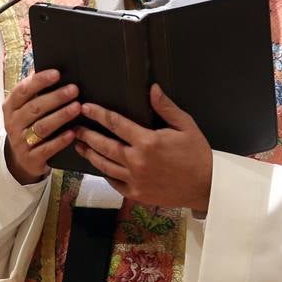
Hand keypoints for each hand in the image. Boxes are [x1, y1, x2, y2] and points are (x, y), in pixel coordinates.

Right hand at [2, 69, 79, 184]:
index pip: (23, 90)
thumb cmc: (28, 126)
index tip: (57, 73)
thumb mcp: (25, 109)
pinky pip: (47, 148)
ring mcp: (21, 142)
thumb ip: (35, 92)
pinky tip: (72, 132)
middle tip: (74, 90)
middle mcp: (13, 123)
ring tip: (77, 108)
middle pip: (34, 108)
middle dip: (56, 97)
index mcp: (11, 107)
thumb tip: (54, 71)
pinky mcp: (31, 158)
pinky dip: (60, 140)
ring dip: (61, 116)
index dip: (39, 81)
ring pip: (42, 127)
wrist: (22, 159)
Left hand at [75, 84, 212, 211]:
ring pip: (105, 165)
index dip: (98, 114)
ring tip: (80, 145)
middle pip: (104, 146)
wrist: (205, 186)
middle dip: (88, 135)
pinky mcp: (137, 194)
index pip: (116, 124)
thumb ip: (166, 107)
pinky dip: (105, 174)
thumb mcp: (185, 125)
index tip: (86, 107)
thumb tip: (152, 88)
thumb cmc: (197, 153)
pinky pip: (114, 183)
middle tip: (75, 127)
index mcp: (147, 142)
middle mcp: (137, 161)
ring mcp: (135, 180)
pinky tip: (99, 166)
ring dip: (90, 154)